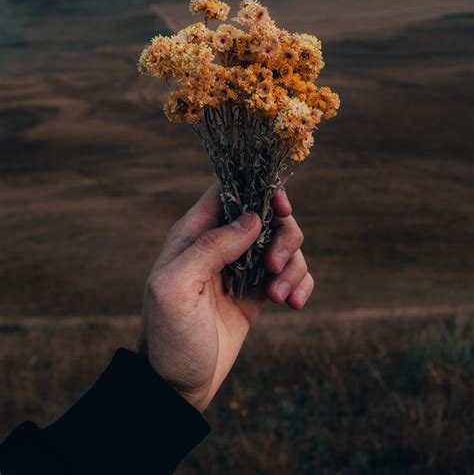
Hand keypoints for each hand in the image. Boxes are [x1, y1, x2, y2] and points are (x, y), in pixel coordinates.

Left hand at [133, 183, 313, 411]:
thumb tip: (252, 219)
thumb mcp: (176, 289)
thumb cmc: (168, 336)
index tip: (280, 206)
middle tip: (275, 266)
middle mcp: (220, 245)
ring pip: (284, 244)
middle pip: (267, 215)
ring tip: (278, 298)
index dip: (258, 189)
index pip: (229, 191)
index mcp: (195, 234)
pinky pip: (290, 274)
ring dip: (292, 266)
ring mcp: (242, 269)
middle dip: (283, 235)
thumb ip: (209, 248)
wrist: (176, 387)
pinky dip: (300, 284)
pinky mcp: (258, 294)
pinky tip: (292, 304)